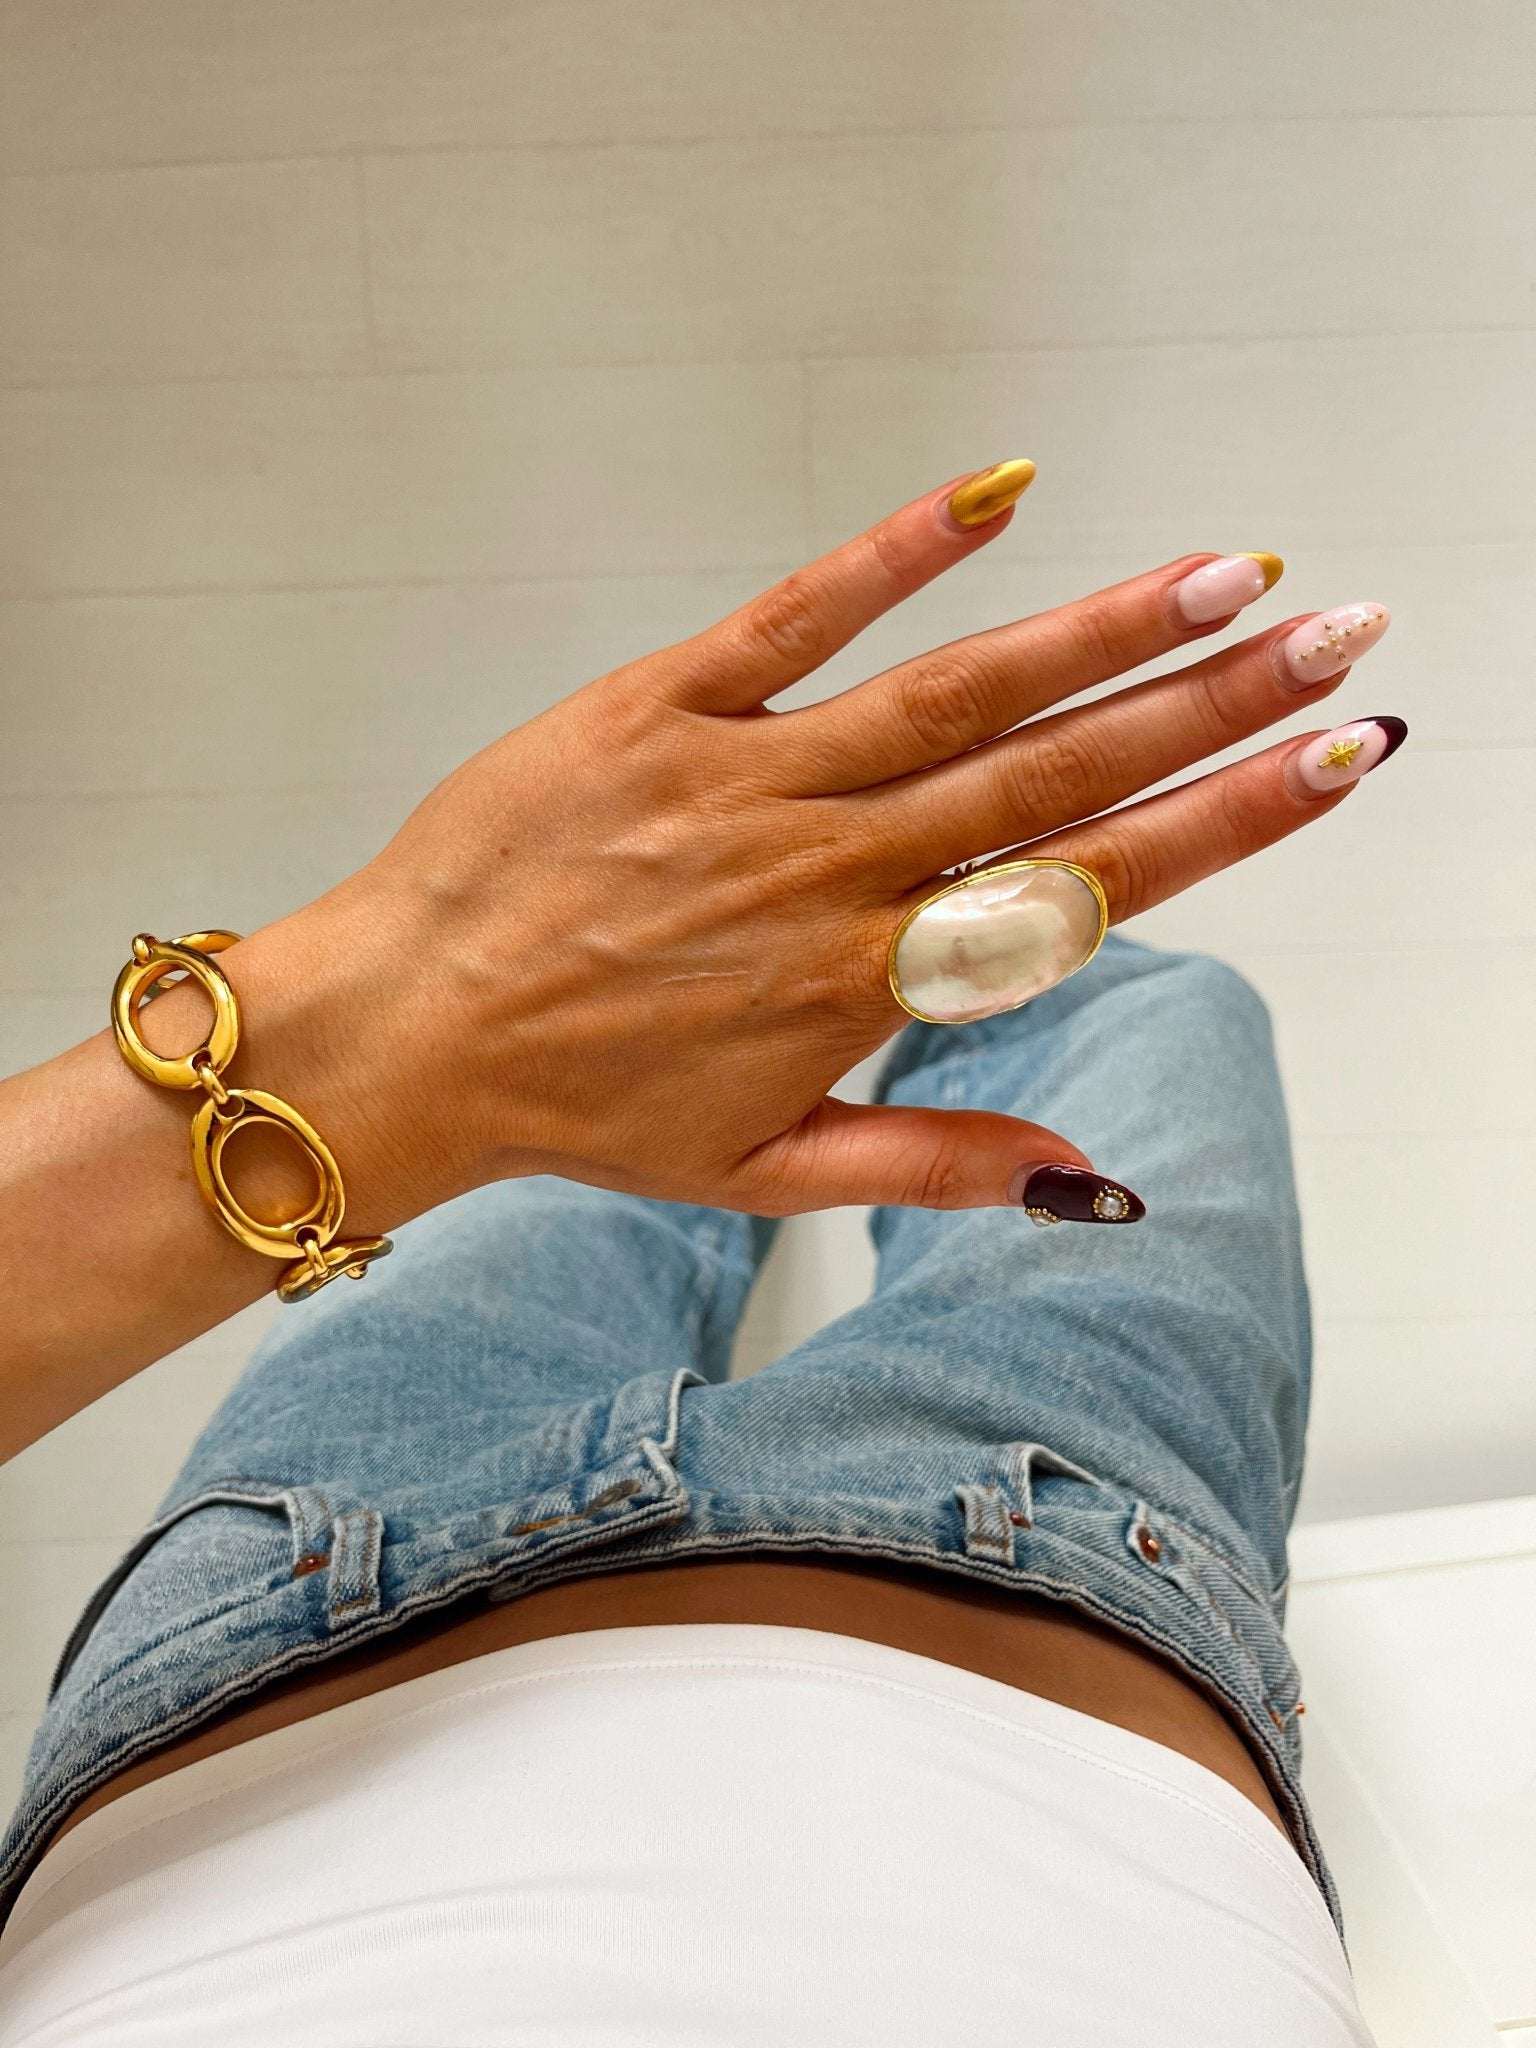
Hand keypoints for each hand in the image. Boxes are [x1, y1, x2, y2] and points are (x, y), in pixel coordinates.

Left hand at [283, 460, 1397, 1222]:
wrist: (410, 1032)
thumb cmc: (584, 1106)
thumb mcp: (765, 1172)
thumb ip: (938, 1163)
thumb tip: (1094, 1183)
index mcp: (865, 983)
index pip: (1083, 890)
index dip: (1224, 822)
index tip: (1336, 761)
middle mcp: (829, 874)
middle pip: (1052, 778)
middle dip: (1213, 708)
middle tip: (1340, 637)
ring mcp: (747, 781)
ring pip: (955, 696)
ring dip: (1099, 634)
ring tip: (1225, 578)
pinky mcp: (660, 709)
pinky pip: (793, 619)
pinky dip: (895, 557)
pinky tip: (1001, 494)